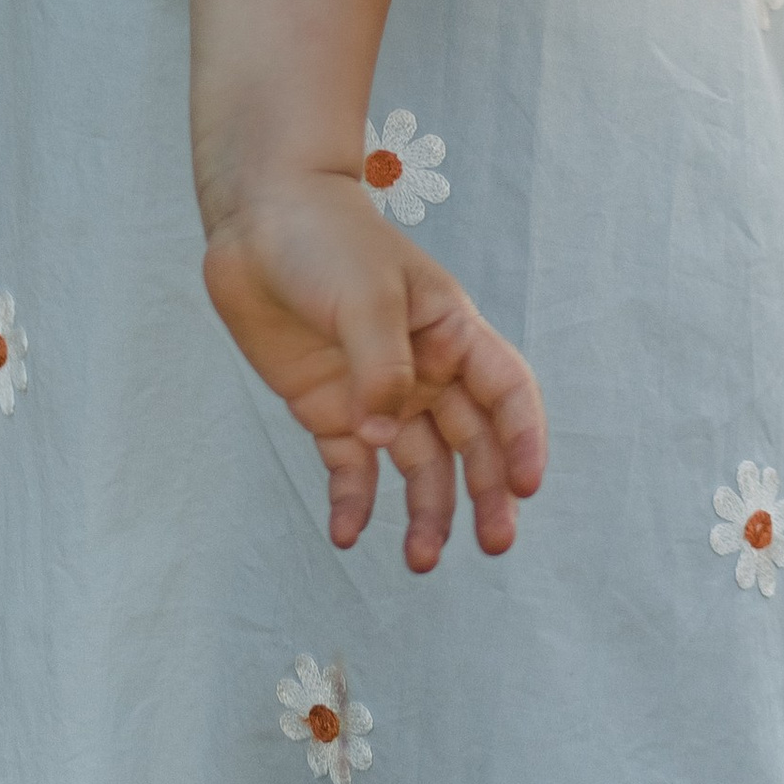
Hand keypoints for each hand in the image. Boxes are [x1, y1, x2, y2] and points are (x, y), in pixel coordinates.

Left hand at [202, 170, 547, 570]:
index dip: (523, 437)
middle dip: (487, 494)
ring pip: (419, 465)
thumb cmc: (326, 241)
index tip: (526, 486)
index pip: (506, 390)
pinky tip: (345, 534)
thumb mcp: (366, 296)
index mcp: (451, 330)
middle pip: (472, 442)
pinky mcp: (329, 410)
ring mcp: (378, 392)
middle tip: (493, 545)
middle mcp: (425, 368)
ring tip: (420, 561)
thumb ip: (381, 368)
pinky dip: (353, 503)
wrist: (257, 221)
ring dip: (426, 513)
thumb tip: (383, 435)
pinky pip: (352, 469)